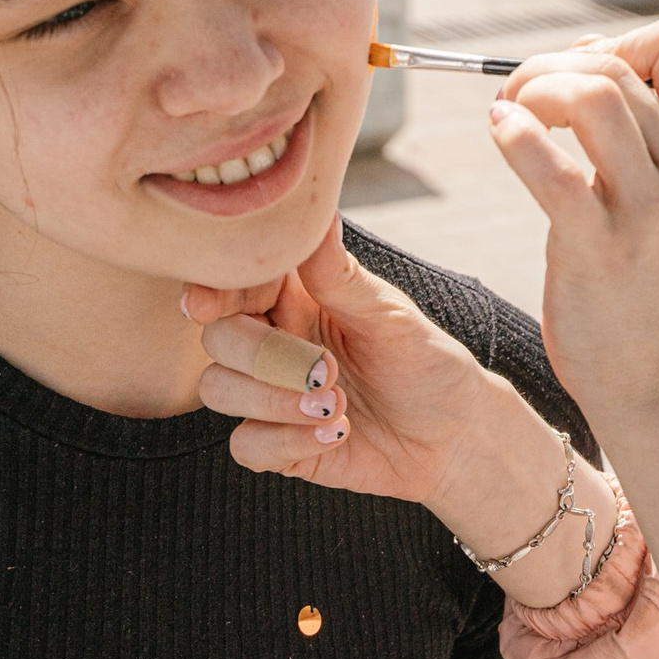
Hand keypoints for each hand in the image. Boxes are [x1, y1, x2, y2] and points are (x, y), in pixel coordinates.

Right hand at [190, 217, 505, 503]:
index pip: (233, 283)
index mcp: (295, 297)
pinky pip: (246, 446)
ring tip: (337, 405)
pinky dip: (285, 443)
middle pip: (216, 338)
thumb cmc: (425, 361)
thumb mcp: (389, 315)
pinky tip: (335, 435)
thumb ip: (339, 275)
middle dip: (260, 356)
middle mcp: (275, 342)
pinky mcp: (279, 445)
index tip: (204, 305)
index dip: (211, 291)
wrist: (455, 434)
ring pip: (217, 389)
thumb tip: (320, 212)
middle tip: (327, 371)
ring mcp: (270, 395)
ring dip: (272, 402)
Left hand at [487, 13, 658, 419]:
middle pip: (615, 63)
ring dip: (531, 89)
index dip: (621, 37)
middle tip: (518, 95)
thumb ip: (640, 122)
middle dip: (549, 64)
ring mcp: (653, 211)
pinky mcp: (600, 248)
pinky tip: (500, 132)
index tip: (584, 74)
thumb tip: (580, 49)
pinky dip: (514, 135)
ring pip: (590, 98)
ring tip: (508, 114)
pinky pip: (552, 168)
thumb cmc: (647, 273)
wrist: (655, 378)